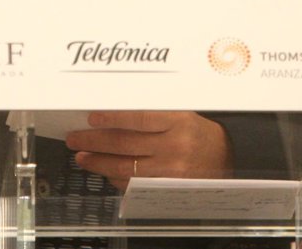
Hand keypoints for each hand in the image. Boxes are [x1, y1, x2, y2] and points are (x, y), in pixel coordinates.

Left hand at [65, 111, 231, 189]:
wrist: (225, 159)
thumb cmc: (199, 132)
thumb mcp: (181, 113)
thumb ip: (152, 112)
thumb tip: (113, 112)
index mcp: (178, 121)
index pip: (138, 118)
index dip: (112, 118)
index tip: (92, 118)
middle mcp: (174, 146)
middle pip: (126, 143)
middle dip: (95, 141)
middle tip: (76, 138)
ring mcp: (171, 170)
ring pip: (126, 167)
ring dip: (99, 162)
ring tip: (83, 157)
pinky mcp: (167, 188)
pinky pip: (135, 184)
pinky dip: (116, 178)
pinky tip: (104, 171)